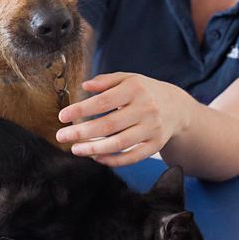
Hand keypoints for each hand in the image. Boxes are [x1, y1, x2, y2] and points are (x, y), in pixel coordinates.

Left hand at [56, 72, 190, 166]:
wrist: (176, 106)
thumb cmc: (145, 91)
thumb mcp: (128, 79)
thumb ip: (106, 81)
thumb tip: (85, 85)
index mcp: (135, 89)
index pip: (103, 101)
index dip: (81, 110)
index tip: (62, 116)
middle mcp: (146, 108)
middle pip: (109, 125)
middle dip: (82, 132)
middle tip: (62, 136)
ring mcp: (152, 128)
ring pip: (119, 143)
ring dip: (94, 148)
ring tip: (76, 149)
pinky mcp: (156, 144)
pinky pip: (133, 157)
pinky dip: (115, 160)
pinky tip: (98, 158)